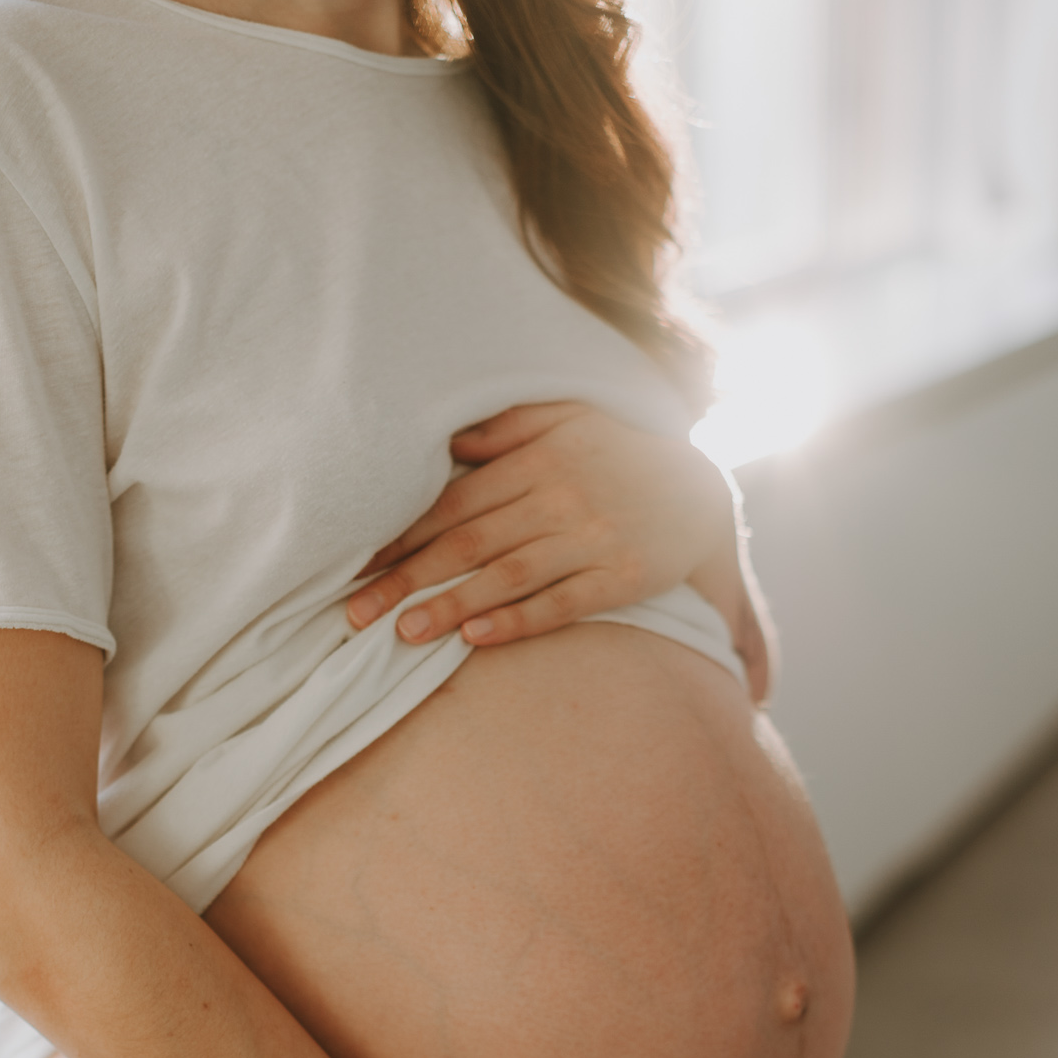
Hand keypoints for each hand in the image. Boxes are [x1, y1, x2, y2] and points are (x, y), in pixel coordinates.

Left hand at [346, 402, 775, 701]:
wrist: (701, 492)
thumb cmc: (618, 455)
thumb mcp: (568, 419)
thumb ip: (507, 428)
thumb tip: (448, 444)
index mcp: (538, 460)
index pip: (455, 502)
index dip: (402, 535)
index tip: (357, 564)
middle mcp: (560, 498)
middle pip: (470, 543)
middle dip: (408, 578)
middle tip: (356, 613)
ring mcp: (593, 539)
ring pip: (508, 576)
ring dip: (451, 606)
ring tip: (402, 633)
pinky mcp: (622, 578)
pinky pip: (562, 603)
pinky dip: (517, 621)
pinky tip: (475, 638)